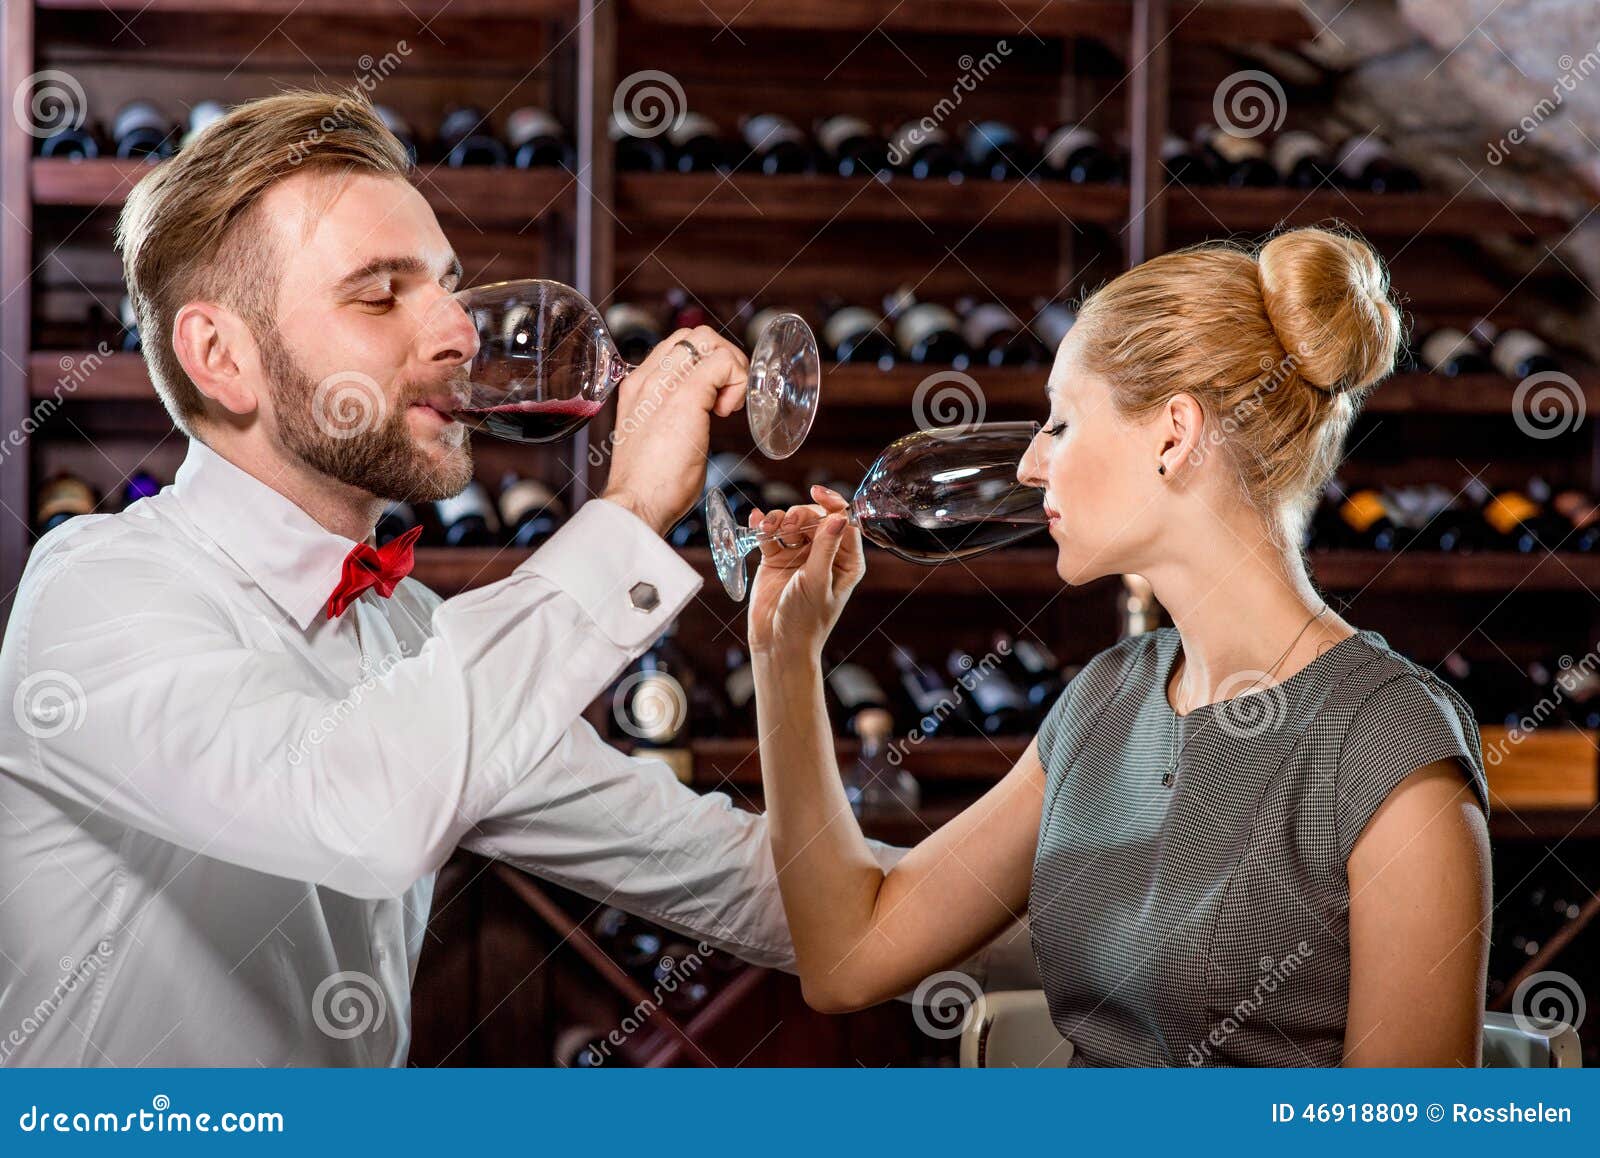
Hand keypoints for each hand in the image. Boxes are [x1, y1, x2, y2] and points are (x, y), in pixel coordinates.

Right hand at [601, 326, 747, 536]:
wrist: (636, 504)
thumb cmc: (650, 485)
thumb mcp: (658, 438)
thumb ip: (673, 417)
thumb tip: (702, 414)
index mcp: (638, 387)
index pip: (677, 347)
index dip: (706, 363)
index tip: (714, 398)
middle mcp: (648, 378)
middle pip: (695, 335)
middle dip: (723, 359)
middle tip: (727, 398)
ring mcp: (665, 384)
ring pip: (708, 340)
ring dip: (731, 368)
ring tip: (726, 406)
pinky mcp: (685, 397)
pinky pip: (723, 363)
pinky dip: (738, 382)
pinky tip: (727, 412)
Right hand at [747, 486, 864, 658]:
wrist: (777, 644)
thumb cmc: (805, 620)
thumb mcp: (817, 582)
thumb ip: (826, 548)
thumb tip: (840, 516)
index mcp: (846, 560)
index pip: (844, 522)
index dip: (832, 504)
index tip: (816, 492)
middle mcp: (824, 555)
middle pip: (815, 518)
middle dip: (802, 515)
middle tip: (790, 525)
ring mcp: (799, 556)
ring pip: (792, 523)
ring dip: (780, 520)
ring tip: (769, 529)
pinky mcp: (775, 559)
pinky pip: (770, 535)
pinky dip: (763, 526)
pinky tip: (756, 522)